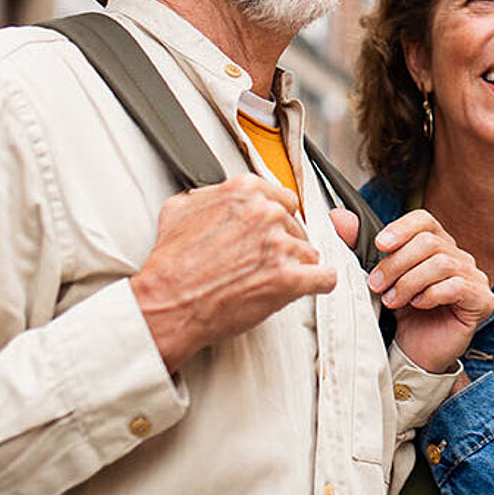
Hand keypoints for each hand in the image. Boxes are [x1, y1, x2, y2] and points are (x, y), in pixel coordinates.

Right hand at [132, 174, 337, 370]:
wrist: (167, 303)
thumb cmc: (171, 263)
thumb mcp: (179, 208)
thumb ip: (209, 194)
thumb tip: (218, 193)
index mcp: (245, 191)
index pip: (283, 199)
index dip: (276, 220)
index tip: (270, 233)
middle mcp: (266, 213)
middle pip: (297, 226)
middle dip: (283, 244)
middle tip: (261, 262)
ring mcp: (280, 246)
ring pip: (310, 252)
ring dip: (296, 266)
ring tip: (269, 280)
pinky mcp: (289, 279)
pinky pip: (326, 278)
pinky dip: (320, 283)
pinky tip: (309, 286)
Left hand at [332, 208, 493, 373]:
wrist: (414, 354)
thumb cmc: (403, 316)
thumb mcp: (379, 278)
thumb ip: (359, 247)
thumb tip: (338, 217)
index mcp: (438, 246)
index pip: (425, 221)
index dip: (402, 228)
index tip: (380, 245)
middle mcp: (460, 257)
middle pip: (430, 242)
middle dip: (397, 263)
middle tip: (377, 285)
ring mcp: (475, 278)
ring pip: (441, 263)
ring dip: (409, 281)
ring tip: (393, 300)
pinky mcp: (482, 300)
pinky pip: (456, 286)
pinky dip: (430, 294)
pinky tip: (418, 305)